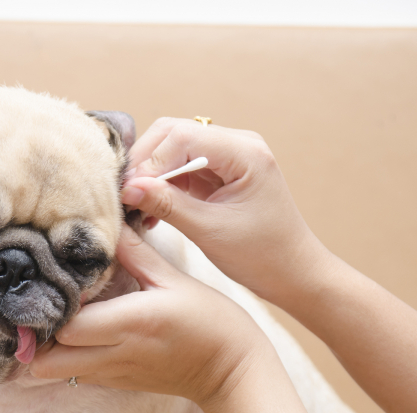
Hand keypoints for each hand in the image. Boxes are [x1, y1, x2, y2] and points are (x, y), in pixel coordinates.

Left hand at [29, 226, 268, 406]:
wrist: (232, 371)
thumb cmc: (211, 321)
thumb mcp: (174, 279)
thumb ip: (135, 253)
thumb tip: (110, 223)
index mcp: (128, 322)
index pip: (66, 326)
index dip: (52, 307)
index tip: (53, 284)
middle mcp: (115, 353)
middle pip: (48, 360)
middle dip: (36, 337)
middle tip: (42, 306)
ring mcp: (115, 373)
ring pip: (57, 373)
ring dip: (49, 350)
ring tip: (56, 320)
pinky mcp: (119, 383)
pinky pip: (78, 376)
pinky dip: (68, 360)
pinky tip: (79, 336)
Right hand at [122, 117, 331, 302]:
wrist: (292, 273)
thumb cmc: (261, 255)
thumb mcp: (210, 231)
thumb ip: (168, 205)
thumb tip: (128, 187)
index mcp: (245, 153)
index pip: (182, 137)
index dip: (150, 162)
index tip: (128, 193)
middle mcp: (237, 145)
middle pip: (174, 134)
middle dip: (145, 164)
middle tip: (124, 196)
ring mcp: (228, 157)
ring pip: (172, 149)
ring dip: (150, 175)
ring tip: (135, 207)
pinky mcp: (218, 173)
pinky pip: (180, 167)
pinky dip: (161, 185)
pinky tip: (151, 211)